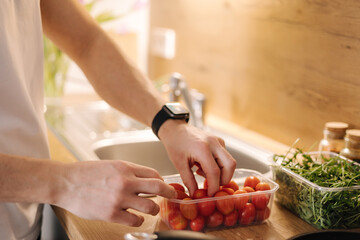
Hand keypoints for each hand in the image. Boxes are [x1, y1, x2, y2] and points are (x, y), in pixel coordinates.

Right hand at [54, 160, 175, 226]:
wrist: (65, 182)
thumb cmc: (86, 173)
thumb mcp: (111, 165)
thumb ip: (129, 171)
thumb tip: (146, 179)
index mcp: (125, 167)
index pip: (154, 174)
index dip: (162, 181)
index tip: (164, 186)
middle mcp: (125, 181)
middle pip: (158, 188)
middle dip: (169, 193)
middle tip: (172, 196)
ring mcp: (119, 198)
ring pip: (150, 207)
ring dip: (153, 209)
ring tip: (150, 210)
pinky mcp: (111, 214)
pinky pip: (135, 220)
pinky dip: (139, 220)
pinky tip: (135, 218)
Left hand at [158, 120, 236, 196]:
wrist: (175, 129)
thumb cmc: (175, 144)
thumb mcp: (179, 164)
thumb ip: (189, 180)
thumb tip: (195, 195)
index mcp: (202, 148)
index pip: (215, 172)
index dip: (214, 187)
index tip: (209, 195)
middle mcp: (214, 143)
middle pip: (230, 166)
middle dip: (224, 180)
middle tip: (212, 186)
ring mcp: (218, 141)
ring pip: (230, 162)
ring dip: (221, 173)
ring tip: (202, 172)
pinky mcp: (219, 141)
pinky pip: (225, 157)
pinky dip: (218, 165)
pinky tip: (204, 165)